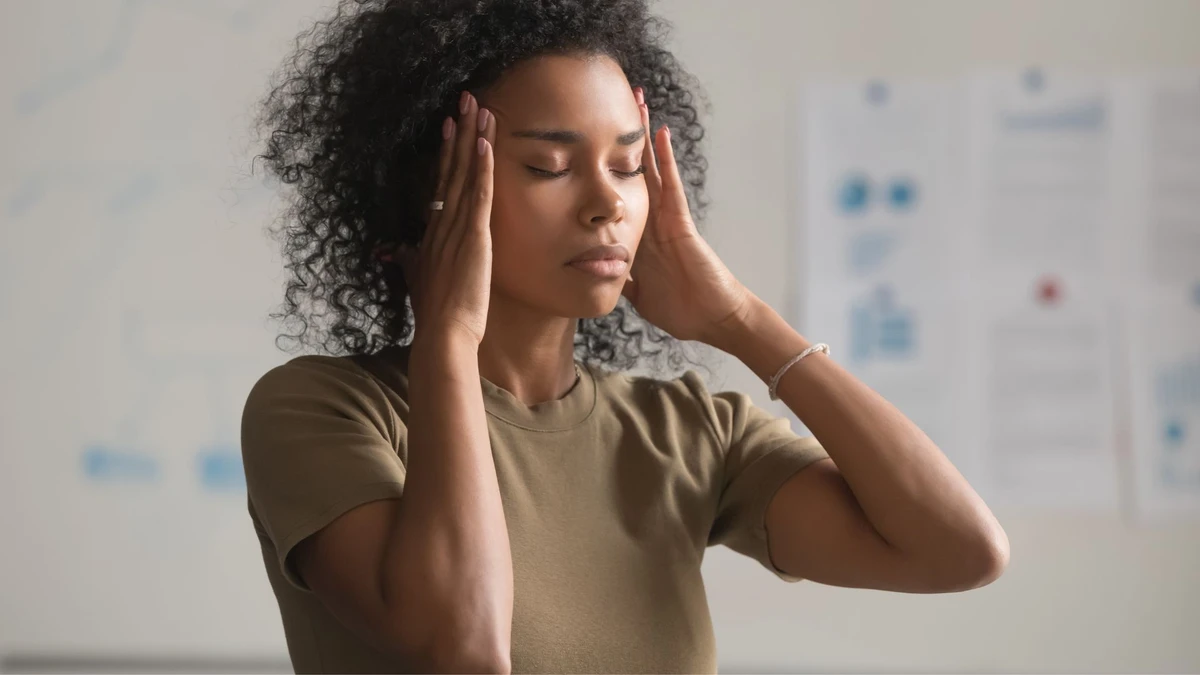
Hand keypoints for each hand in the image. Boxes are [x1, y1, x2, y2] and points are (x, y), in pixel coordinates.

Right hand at [393, 92, 495, 346]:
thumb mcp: (420, 281)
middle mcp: (441, 224)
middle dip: (459, 132)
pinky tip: (485, 144)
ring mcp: (456, 229)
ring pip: (464, 174)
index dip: (446, 153)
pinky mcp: (473, 238)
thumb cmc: (435, 315)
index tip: (451, 126)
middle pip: (451, 168)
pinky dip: (481, 169)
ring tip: (479, 107)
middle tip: (466, 99)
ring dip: (472, 139)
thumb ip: (411, 262)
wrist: (443, 335)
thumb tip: (400, 252)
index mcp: (432, 233)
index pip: (441, 183)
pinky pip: (478, 195)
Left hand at [621, 87, 754, 346]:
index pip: (616, 196)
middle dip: (620, 142)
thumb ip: (620, 280)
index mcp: (638, 236)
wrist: (712, 320)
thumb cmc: (681, 309)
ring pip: (650, 169)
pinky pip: (671, 185)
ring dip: (643, 137)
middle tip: (608, 106)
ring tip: (635, 102)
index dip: (602, 170)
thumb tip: (595, 274)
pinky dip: (665, 160)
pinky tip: (659, 133)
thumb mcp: (637, 294)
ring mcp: (667, 219)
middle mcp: (651, 220)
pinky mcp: (681, 223)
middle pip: (631, 172)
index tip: (586, 146)